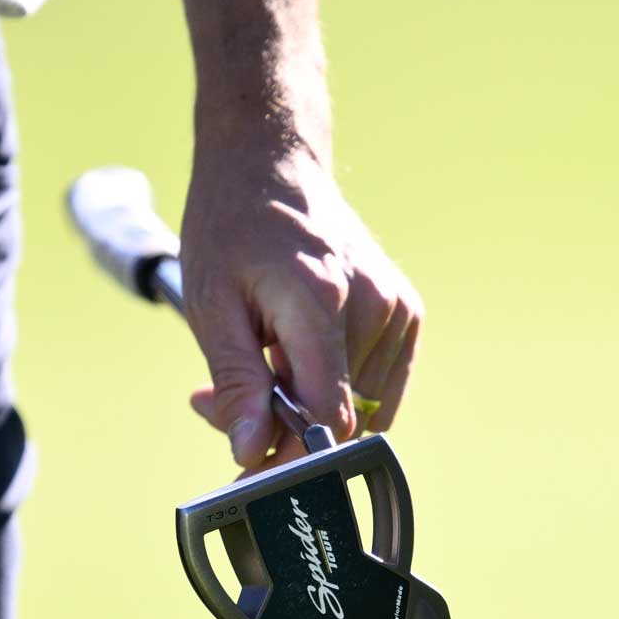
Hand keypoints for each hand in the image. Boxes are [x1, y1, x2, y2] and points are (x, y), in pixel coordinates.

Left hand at [180, 143, 423, 474]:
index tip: (247, 455)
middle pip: (340, 416)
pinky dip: (334, 389)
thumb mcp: (211, 307)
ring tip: (256, 365)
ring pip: (359, 408)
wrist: (270, 163)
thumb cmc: (232, 227)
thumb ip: (237, 384)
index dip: (287, 450)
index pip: (326, 415)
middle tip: (221, 399)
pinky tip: (293, 357)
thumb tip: (251, 452)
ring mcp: (397, 307)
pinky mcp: (406, 312)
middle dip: (281, 427)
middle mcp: (374, 304)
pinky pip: (376, 387)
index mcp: (322, 299)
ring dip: (305, 409)